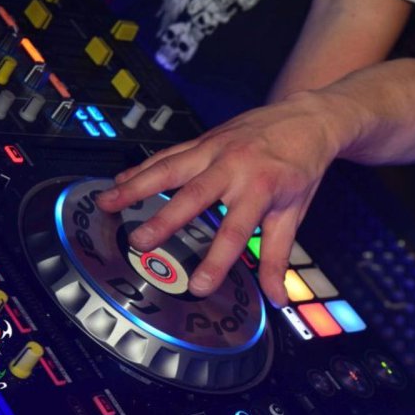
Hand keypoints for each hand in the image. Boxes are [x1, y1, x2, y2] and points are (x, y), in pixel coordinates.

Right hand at [96, 93, 344, 306]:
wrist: (308, 118)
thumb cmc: (300, 165)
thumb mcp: (294, 212)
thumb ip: (278, 256)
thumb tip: (277, 296)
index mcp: (260, 187)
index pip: (234, 231)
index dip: (215, 261)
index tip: (198, 286)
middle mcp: (233, 166)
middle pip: (193, 196)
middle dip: (164, 220)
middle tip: (139, 243)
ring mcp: (215, 150)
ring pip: (169, 168)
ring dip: (136, 186)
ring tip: (107, 203)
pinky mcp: (204, 141)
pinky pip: (168, 154)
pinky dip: (143, 167)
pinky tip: (122, 180)